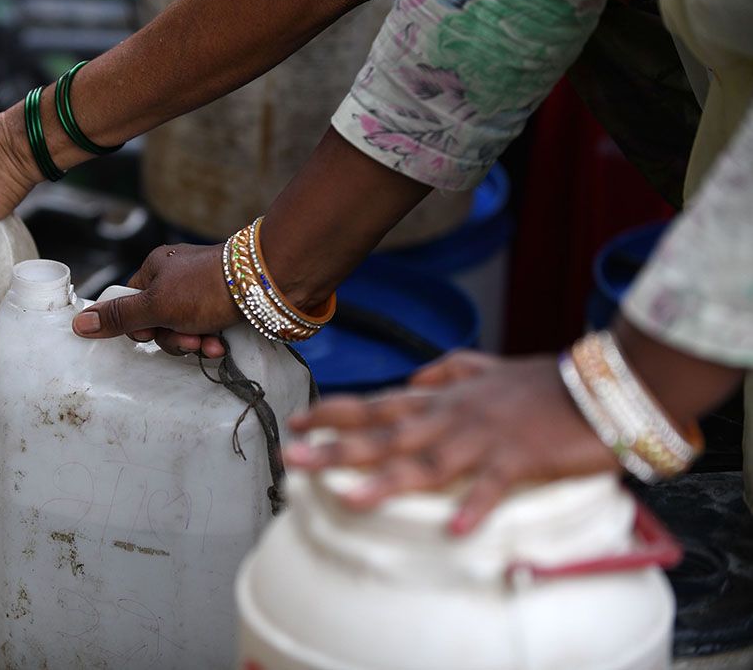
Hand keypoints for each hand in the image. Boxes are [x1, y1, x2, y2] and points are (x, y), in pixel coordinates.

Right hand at [71, 243, 241, 358]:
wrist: (266, 282)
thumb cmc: (206, 288)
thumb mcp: (157, 306)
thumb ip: (120, 317)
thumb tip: (79, 324)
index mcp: (155, 269)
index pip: (131, 304)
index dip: (140, 327)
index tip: (153, 332)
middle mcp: (176, 277)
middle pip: (158, 322)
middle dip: (173, 338)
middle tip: (190, 338)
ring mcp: (201, 290)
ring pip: (183, 328)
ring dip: (195, 342)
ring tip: (211, 343)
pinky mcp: (223, 303)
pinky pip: (207, 328)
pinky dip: (212, 339)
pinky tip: (222, 343)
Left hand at [284, 351, 620, 534]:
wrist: (602, 386)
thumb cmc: (542, 382)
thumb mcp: (488, 368)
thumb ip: (448, 370)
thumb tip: (414, 377)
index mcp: (444, 399)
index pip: (378, 403)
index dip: (335, 412)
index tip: (297, 421)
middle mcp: (453, 417)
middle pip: (386, 434)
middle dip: (337, 448)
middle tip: (293, 458)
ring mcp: (484, 439)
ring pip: (428, 461)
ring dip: (388, 481)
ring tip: (350, 499)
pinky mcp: (520, 460)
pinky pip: (494, 486)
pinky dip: (475, 505)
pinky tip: (454, 527)